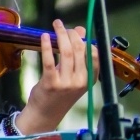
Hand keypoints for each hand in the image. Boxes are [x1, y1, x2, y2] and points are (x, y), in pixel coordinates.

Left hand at [14, 20, 97, 134]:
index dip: (86, 39)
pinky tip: (45, 37)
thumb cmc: (61, 94)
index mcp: (91, 79)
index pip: (94, 54)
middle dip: (72, 34)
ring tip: (56, 25)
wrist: (46, 114)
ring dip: (61, 35)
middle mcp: (81, 80)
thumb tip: (81, 30)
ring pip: (66, 52)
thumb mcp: (74, 75)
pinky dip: (47, 46)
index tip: (77, 32)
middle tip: (63, 26)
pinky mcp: (51, 82)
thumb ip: (78, 54)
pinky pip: (50, 60)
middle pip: (80, 50)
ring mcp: (67, 82)